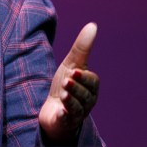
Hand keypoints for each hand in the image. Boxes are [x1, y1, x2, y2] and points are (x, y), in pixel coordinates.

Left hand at [39, 23, 99, 142]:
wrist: (53, 110)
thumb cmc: (65, 85)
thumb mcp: (71, 64)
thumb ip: (82, 47)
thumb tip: (93, 25)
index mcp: (90, 87)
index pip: (92, 81)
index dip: (83, 77)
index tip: (73, 72)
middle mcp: (87, 101)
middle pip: (85, 94)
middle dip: (76, 88)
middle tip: (66, 82)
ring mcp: (77, 113)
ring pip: (77, 106)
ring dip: (69, 99)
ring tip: (62, 93)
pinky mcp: (65, 122)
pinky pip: (68, 119)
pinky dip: (65, 114)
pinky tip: (60, 110)